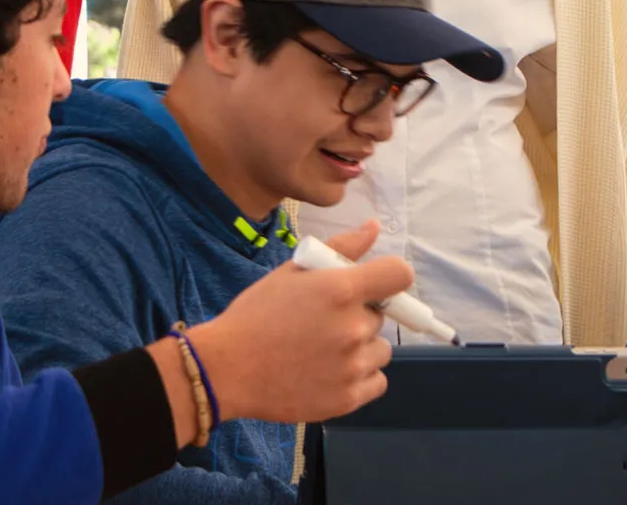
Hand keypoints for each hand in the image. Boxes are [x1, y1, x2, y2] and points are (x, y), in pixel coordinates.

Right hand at [187, 220, 412, 424]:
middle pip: (381, 316)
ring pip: (380, 350)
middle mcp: (353, 327)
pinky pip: (376, 382)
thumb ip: (340, 248)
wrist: (225, 369)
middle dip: (359, 316)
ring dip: (362, 348)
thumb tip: (373, 227)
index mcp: (341, 290)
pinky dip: (360, 378)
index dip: (390, 278)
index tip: (375, 286)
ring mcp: (352, 367)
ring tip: (324, 351)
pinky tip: (330, 373)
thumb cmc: (256, 315)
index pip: (400, 275)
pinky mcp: (347, 399)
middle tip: (324, 323)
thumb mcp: (292, 272)